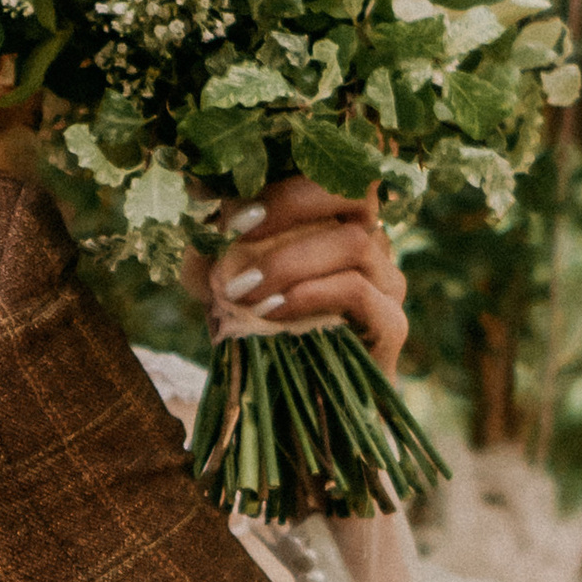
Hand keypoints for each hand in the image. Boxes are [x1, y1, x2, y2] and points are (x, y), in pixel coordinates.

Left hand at [184, 178, 407, 378]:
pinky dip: (309, 294)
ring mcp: (388, 284)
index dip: (286, 173)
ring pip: (354, 243)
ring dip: (287, 261)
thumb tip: (189, 205)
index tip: (231, 202)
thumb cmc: (257, 337)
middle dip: (289, 204)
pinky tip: (270, 311)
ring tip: (241, 289)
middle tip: (235, 232)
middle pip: (355, 190)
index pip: (336, 167)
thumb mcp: (221, 285)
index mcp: (336, 221)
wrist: (288, 414)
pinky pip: (359, 292)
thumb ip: (209, 249)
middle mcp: (372, 243)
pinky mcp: (393, 327)